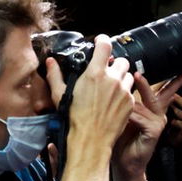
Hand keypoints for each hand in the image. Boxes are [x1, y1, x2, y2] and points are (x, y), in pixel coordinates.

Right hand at [62, 37, 134, 160]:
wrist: (91, 139)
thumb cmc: (74, 118)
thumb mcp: (60, 95)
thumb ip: (55, 75)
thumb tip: (50, 62)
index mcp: (95, 73)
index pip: (105, 45)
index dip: (103, 40)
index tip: (100, 42)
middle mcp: (112, 79)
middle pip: (121, 60)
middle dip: (114, 64)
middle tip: (107, 71)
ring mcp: (123, 91)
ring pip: (128, 75)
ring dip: (121, 77)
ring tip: (111, 87)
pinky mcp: (130, 102)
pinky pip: (131, 90)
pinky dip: (125, 92)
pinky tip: (114, 100)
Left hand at [112, 73, 181, 180]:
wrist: (124, 162)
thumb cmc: (122, 139)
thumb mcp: (124, 116)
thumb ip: (128, 101)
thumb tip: (122, 82)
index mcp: (153, 109)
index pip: (165, 90)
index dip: (175, 79)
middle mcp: (158, 114)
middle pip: (162, 92)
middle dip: (160, 82)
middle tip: (143, 74)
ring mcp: (158, 122)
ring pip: (141, 103)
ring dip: (126, 106)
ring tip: (114, 109)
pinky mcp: (155, 129)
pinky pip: (140, 116)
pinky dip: (129, 116)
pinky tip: (121, 120)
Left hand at [164, 93, 181, 145]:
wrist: (173, 137)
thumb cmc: (171, 121)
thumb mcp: (172, 110)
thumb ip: (172, 102)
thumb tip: (166, 92)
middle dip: (179, 101)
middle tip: (173, 96)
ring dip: (175, 110)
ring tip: (169, 107)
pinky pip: (181, 124)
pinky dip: (175, 122)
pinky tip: (171, 121)